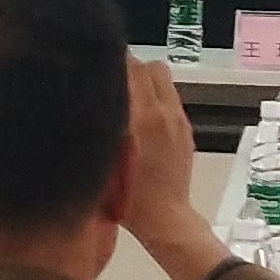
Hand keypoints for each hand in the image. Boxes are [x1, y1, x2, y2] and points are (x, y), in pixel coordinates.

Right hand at [120, 58, 226, 279]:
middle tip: (112, 82)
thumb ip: (102, 123)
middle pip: (150, 66)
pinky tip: (141, 119)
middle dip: (131, 69)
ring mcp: (179, 120)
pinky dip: (156, 100)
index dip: (114, 60)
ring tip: (128, 99)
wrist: (166, 218)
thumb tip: (93, 97)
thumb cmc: (129, 198)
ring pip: (164, 80)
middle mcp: (165, 112)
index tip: (98, 65)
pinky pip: (170, 99)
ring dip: (146, 83)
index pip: (132, 67)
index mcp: (144, 117)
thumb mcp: (106, 159)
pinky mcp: (186, 130)